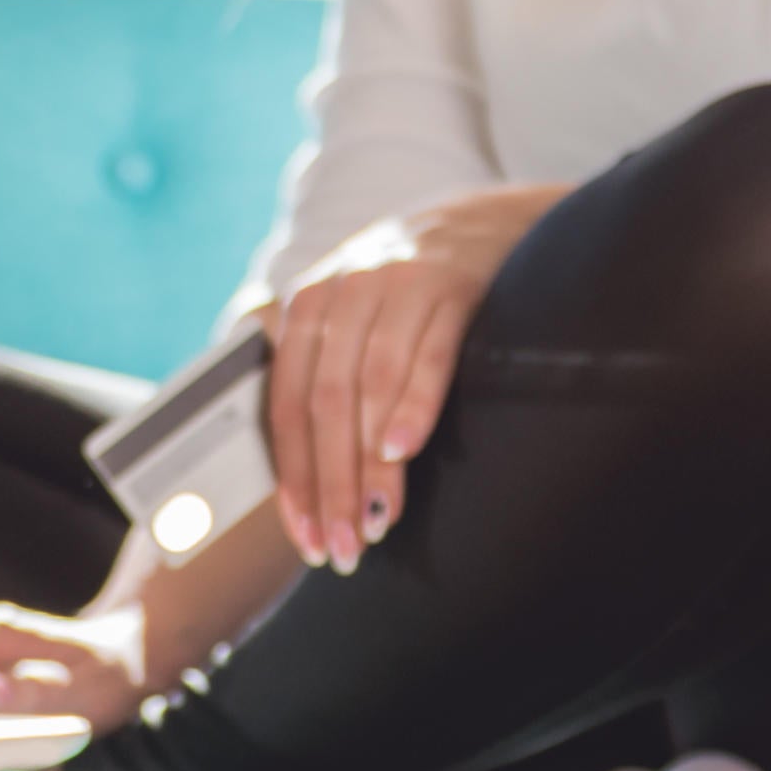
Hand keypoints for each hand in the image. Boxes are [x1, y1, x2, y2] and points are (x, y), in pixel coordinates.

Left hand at [269, 185, 558, 562]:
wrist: (484, 221)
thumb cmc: (407, 294)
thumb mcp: (349, 319)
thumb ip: (317, 378)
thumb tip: (296, 482)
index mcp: (308, 306)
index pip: (286, 405)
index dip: (294, 477)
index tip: (307, 537)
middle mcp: (344, 289)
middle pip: (325, 403)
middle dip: (331, 484)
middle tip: (342, 549)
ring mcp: (397, 282)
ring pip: (370, 385)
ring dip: (371, 462)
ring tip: (375, 521)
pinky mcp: (451, 284)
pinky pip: (426, 354)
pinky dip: (413, 405)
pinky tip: (403, 453)